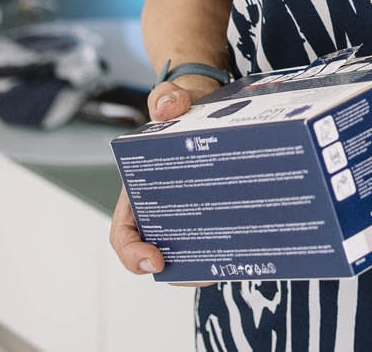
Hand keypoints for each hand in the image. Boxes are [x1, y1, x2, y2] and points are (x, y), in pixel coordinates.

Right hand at [109, 74, 224, 284]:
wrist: (207, 104)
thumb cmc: (181, 108)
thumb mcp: (171, 99)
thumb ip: (167, 99)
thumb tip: (167, 107)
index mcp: (138, 191)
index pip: (124, 234)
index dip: (132, 254)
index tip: (154, 260)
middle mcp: (160, 209)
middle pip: (160, 253)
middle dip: (179, 269)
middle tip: (203, 272)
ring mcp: (187, 213)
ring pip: (191, 251)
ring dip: (205, 264)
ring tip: (228, 262)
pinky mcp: (214, 211)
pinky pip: (216, 237)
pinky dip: (227, 246)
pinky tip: (247, 244)